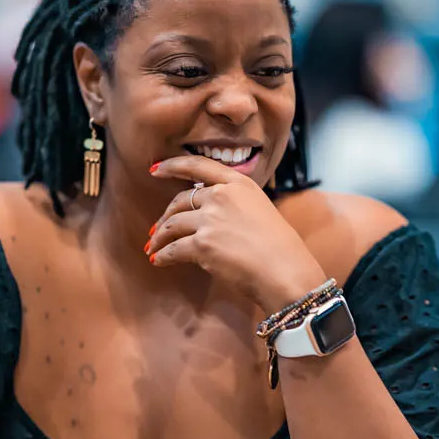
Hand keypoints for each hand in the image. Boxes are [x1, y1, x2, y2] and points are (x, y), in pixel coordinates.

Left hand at [147, 156, 325, 312]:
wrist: (285, 272)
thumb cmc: (280, 248)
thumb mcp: (261, 209)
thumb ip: (235, 204)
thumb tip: (211, 214)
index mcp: (238, 183)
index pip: (198, 166)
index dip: (172, 166)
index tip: (155, 170)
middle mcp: (221, 196)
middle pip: (181, 201)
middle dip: (165, 216)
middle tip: (157, 229)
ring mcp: (210, 219)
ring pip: (171, 225)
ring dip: (159, 237)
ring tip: (153, 248)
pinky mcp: (202, 244)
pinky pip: (173, 249)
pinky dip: (163, 256)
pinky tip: (158, 261)